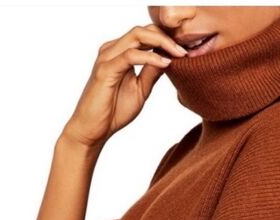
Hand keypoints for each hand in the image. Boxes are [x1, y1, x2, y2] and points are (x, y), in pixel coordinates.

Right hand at [62, 24, 187, 148]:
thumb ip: (152, 73)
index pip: (145, 34)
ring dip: (162, 43)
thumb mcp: (140, 90)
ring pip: (137, 36)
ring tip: (180, 54)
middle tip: (186, 50)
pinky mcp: (106, 70)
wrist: (93, 130)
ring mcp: (107, 57)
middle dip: (168, 37)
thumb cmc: (113, 111)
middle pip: (143, 30)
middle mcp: (112, 50)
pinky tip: (165, 63)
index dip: (167, 39)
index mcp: (120, 53)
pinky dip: (150, 57)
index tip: (186, 50)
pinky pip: (131, 56)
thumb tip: (169, 59)